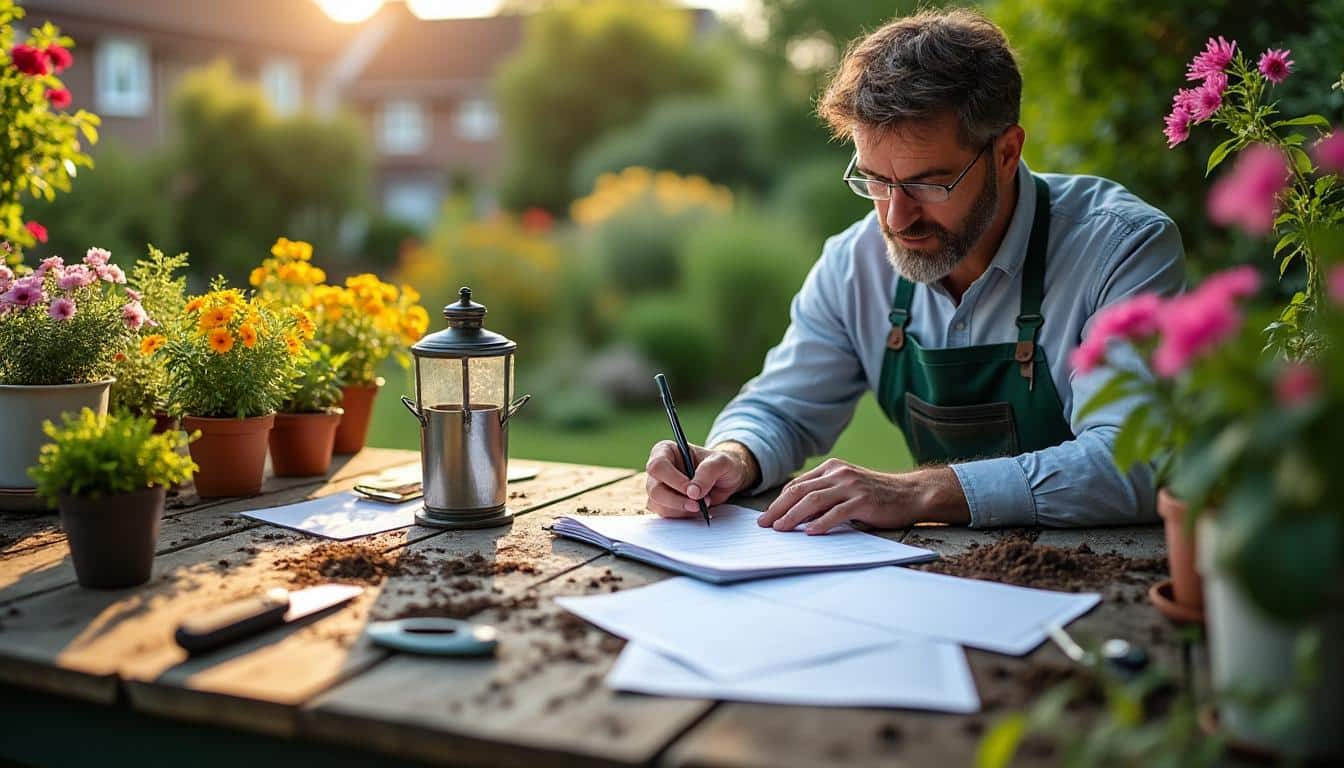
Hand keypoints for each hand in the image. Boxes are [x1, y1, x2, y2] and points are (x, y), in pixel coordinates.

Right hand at [645, 441, 751, 518]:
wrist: (725, 479)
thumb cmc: (721, 464)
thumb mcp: (721, 462)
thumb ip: (708, 472)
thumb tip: (692, 492)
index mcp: (667, 451)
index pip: (658, 466)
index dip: (674, 480)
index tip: (693, 491)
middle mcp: (659, 469)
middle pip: (654, 489)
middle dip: (677, 501)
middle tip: (697, 505)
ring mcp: (659, 487)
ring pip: (658, 504)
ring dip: (681, 509)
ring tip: (702, 503)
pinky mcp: (664, 503)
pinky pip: (665, 514)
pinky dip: (682, 515)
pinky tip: (696, 508)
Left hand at [756, 460, 969, 533]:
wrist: (911, 493)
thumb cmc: (876, 495)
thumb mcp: (846, 488)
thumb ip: (825, 496)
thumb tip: (796, 514)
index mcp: (832, 468)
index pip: (798, 484)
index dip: (779, 501)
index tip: (767, 516)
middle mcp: (839, 473)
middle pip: (800, 490)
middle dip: (778, 508)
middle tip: (764, 524)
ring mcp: (851, 486)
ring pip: (813, 500)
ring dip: (793, 516)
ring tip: (780, 529)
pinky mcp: (863, 500)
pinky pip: (837, 512)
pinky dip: (821, 523)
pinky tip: (810, 533)